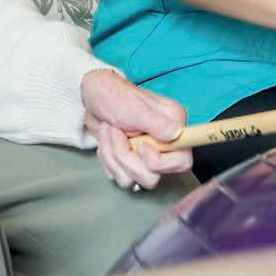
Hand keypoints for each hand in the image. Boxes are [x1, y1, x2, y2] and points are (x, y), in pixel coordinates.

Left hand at [80, 69, 192, 189]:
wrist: (93, 98)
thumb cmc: (114, 96)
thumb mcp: (134, 107)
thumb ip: (157, 122)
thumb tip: (177, 134)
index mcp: (173, 126)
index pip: (182, 162)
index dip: (159, 162)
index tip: (141, 144)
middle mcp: (165, 144)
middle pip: (153, 177)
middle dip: (126, 157)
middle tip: (118, 132)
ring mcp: (148, 156)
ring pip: (135, 179)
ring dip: (114, 156)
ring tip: (110, 133)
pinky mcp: (133, 163)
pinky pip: (122, 178)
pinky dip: (108, 160)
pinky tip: (108, 142)